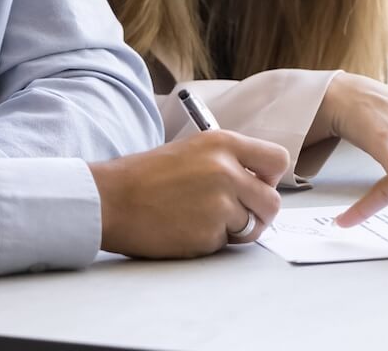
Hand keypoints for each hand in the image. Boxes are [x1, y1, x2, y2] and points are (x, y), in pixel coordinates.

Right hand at [89, 129, 290, 258]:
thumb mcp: (192, 150)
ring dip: (235, 229)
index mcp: (223, 144)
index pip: (277, 160)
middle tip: (237, 215)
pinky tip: (185, 229)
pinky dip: (210, 242)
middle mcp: (227, 171)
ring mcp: (218, 205)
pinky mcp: (207, 234)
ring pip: (252, 226)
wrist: (109, 200)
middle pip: (273, 201)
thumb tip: (259, 182)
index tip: (257, 185)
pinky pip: (225, 244)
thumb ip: (228, 162)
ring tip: (204, 220)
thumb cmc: (145, 176)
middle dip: (259, 213)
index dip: (270, 178)